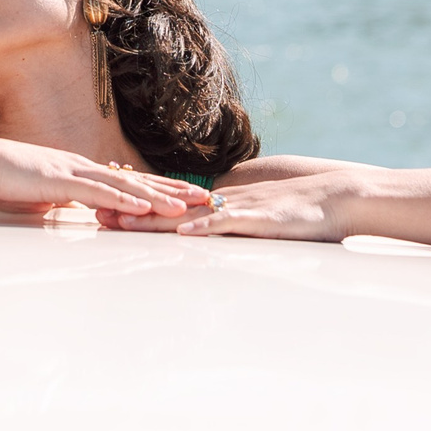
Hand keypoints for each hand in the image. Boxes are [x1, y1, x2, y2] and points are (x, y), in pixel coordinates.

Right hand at [0, 138, 210, 217]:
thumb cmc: (0, 179)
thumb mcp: (38, 196)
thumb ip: (61, 202)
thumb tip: (73, 212)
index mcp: (79, 172)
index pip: (128, 181)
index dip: (159, 188)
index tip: (188, 197)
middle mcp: (83, 167)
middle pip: (137, 179)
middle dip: (174, 189)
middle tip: (208, 198)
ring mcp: (72, 171)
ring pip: (124, 185)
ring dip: (157, 196)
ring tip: (187, 206)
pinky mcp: (57, 181)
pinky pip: (96, 192)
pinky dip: (122, 199)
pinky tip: (144, 205)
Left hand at [98, 171, 358, 239]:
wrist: (337, 197)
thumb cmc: (299, 211)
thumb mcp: (255, 216)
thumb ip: (230, 219)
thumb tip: (206, 225)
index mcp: (219, 202)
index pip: (170, 201)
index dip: (137, 203)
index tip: (103, 205)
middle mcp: (221, 202)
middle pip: (167, 206)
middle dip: (130, 211)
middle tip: (93, 214)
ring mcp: (238, 209)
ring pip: (188, 214)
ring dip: (153, 219)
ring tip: (120, 223)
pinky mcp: (259, 220)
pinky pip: (227, 224)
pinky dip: (204, 227)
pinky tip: (183, 233)